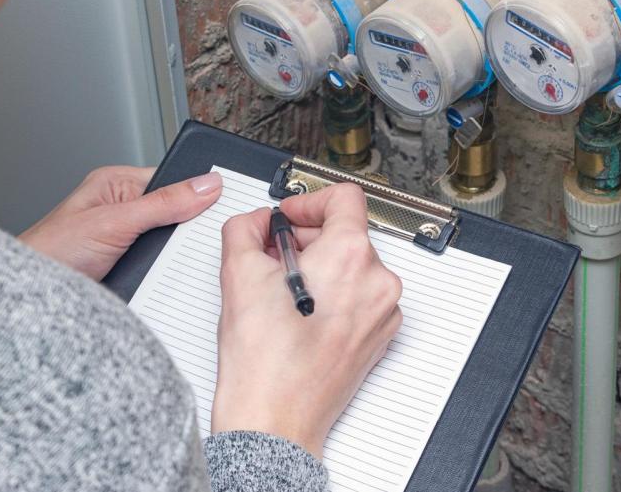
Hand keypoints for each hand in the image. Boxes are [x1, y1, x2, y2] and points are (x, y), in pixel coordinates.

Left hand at [20, 166, 222, 279]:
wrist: (28, 300)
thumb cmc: (50, 251)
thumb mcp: (114, 222)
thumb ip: (163, 204)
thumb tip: (205, 184)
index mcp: (117, 184)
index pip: (173, 179)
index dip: (197, 191)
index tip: (224, 201)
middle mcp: (123, 209)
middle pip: (175, 214)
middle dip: (186, 230)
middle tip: (199, 240)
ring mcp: (125, 241)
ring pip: (169, 245)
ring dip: (174, 258)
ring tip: (174, 264)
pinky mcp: (127, 268)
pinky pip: (159, 268)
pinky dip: (165, 276)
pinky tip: (167, 281)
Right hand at [210, 184, 402, 458]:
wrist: (275, 421)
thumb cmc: (264, 363)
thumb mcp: (237, 274)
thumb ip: (244, 228)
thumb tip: (256, 222)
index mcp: (350, 256)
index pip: (343, 198)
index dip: (308, 201)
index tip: (289, 218)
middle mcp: (378, 282)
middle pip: (346, 234)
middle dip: (307, 240)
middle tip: (274, 259)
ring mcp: (383, 313)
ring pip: (352, 268)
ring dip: (319, 269)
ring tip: (284, 294)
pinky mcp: (379, 338)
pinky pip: (359, 298)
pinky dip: (333, 297)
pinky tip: (300, 316)